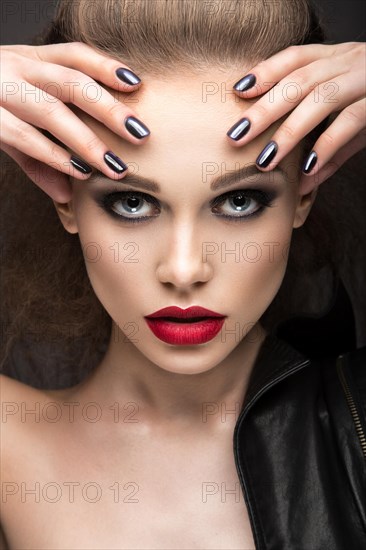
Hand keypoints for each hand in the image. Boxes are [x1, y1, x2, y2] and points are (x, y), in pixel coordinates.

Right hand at [0, 43, 149, 201]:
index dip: (107, 66)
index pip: (74, 54)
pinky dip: (54, 155)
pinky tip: (78, 172)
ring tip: (115, 167)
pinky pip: (24, 136)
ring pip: (52, 110)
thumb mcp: (13, 119)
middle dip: (109, 109)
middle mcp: (15, 67)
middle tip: (140, 134)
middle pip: (73, 82)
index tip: (136, 84)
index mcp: (28, 59)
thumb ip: (41, 154)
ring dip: (87, 142)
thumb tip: (67, 196)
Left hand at [226, 42, 365, 192]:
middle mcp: (350, 61)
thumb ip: (328, 148)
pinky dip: (327, 145)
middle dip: (264, 109)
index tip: (237, 90)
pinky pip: (352, 120)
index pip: (294, 58)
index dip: (264, 71)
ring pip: (320, 98)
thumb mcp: (355, 121)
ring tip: (265, 161)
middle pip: (298, 81)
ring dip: (289, 131)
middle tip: (235, 137)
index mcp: (338, 58)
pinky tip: (308, 168)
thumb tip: (301, 183)